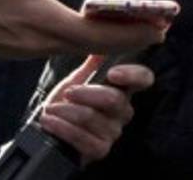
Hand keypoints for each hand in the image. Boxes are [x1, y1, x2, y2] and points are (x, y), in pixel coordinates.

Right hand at [0, 0, 167, 57]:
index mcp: (44, 23)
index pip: (102, 34)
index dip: (136, 30)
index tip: (162, 25)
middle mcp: (41, 43)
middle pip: (98, 46)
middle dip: (131, 35)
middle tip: (160, 24)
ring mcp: (31, 50)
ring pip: (80, 48)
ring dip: (109, 38)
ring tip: (135, 22)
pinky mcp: (21, 49)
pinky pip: (63, 47)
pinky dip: (86, 38)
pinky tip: (93, 25)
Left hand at [39, 55, 153, 163]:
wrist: (48, 130)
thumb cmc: (66, 103)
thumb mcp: (76, 79)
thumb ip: (91, 64)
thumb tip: (100, 43)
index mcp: (122, 89)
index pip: (143, 78)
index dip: (133, 75)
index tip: (112, 73)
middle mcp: (123, 111)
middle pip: (114, 99)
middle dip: (86, 94)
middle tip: (68, 92)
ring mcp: (113, 132)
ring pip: (92, 118)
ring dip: (66, 112)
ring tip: (50, 108)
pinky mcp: (99, 150)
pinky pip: (82, 138)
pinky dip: (62, 128)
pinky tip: (49, 121)